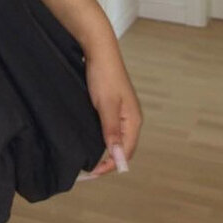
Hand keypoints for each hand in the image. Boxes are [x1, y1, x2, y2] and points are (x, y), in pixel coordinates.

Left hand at [75, 37, 142, 179]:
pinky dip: (102, 137)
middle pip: (124, 147)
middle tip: (88, 170)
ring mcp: (123, 111)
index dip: (112, 165)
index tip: (93, 173)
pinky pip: (110, 127)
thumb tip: (119, 158)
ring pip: (116, 137)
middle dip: (109, 160)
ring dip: (106, 149)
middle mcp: (131, 118)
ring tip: (89, 159)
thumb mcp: (106, 106)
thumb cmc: (103, 75)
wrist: (99, 49)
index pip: (127, 152)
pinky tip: (90, 138)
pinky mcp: (113, 104)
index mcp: (134, 120)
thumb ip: (112, 132)